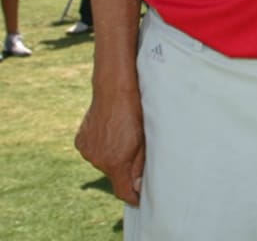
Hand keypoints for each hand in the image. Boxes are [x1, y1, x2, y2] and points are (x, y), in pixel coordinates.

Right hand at [75, 91, 145, 205]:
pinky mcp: (80, 141)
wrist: (114, 90)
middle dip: (124, 168)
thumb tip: (137, 188)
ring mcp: (86, 151)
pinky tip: (109, 132)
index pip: (122, 191)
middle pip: (114, 175)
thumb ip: (140, 166)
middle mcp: (97, 160)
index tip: (139, 198)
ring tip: (121, 136)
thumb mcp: (144, 141)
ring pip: (103, 162)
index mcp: (115, 162)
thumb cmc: (135, 114)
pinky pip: (93, 151)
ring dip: (112, 156)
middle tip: (134, 150)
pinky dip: (101, 147)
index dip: (132, 197)